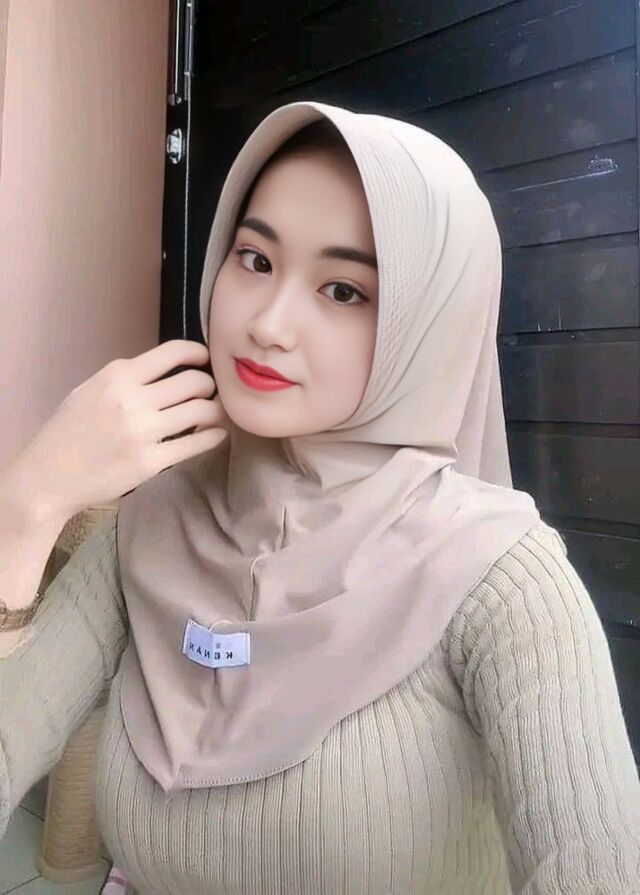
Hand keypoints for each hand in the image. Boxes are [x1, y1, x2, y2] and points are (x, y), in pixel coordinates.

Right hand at [9, 340, 229, 519]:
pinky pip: (196, 444)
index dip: (197, 353)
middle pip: (194, 382)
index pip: (172, 353)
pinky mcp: (151, 462)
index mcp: (117, 377)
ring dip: (214, 411)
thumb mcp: (90, 390)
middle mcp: (132, 400)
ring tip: (212, 413)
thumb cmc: (69, 431)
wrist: (50, 476)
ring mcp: (143, 432)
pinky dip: (213, 437)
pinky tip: (216, 434)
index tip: (205, 360)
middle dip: (208, 385)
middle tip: (207, 393)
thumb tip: (168, 369)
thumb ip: (126, 378)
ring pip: (202, 411)